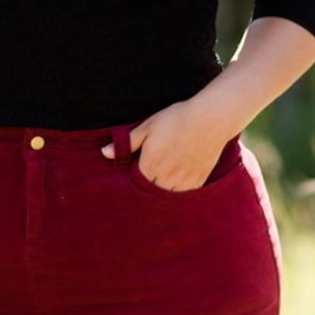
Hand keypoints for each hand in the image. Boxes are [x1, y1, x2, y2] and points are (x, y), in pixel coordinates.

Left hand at [100, 99, 231, 191]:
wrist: (211, 119)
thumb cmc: (176, 119)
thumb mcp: (148, 127)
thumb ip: (127, 143)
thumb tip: (104, 153)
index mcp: (150, 166)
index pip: (135, 183)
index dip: (133, 178)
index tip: (134, 171)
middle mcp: (165, 178)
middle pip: (150, 191)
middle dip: (147, 186)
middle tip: (149, 174)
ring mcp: (183, 181)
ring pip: (167, 195)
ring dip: (162, 190)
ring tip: (162, 179)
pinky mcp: (198, 180)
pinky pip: (184, 193)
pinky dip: (179, 190)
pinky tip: (177, 181)